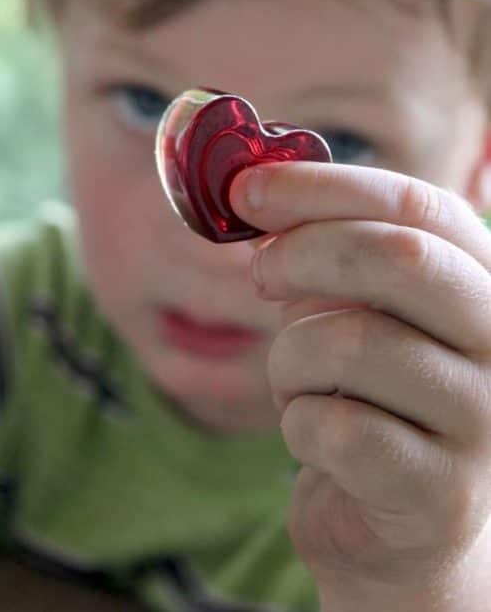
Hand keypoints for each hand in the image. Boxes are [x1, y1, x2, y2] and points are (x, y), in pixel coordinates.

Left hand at [230, 162, 490, 605]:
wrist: (394, 528)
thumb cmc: (365, 394)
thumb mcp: (354, 307)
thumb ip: (323, 246)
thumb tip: (250, 189)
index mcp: (486, 281)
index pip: (420, 206)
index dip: (326, 187)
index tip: (249, 188)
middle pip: (399, 258)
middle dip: (304, 253)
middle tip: (260, 274)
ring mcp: (483, 422)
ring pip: (350, 343)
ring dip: (290, 358)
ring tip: (298, 383)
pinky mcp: (442, 494)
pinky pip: (335, 428)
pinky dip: (299, 426)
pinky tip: (317, 440)